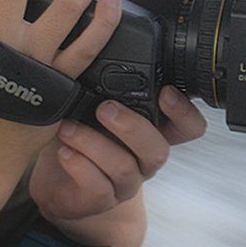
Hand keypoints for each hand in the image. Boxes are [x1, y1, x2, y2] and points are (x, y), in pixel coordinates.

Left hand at [29, 85, 207, 222]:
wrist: (56, 178)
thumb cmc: (79, 133)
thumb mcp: (93, 105)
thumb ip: (104, 85)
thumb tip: (97, 47)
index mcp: (152, 131)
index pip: (189, 128)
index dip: (185, 113)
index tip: (165, 91)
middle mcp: (144, 159)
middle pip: (158, 150)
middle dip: (132, 127)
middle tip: (104, 109)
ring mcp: (125, 182)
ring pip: (124, 168)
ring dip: (93, 143)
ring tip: (68, 128)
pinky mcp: (101, 199)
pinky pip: (99, 189)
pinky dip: (80, 166)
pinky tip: (64, 153)